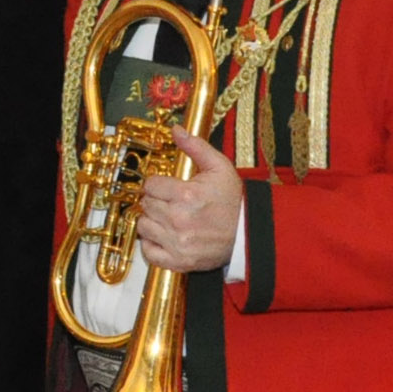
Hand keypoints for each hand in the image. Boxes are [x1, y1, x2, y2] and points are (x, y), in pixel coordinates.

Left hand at [136, 127, 241, 273]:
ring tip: (167, 218)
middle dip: (155, 201)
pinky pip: (149, 252)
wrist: (249, 233)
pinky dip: (152, 245)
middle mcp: (178, 219)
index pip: (150, 185)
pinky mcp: (179, 262)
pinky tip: (164, 236)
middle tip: (170, 202)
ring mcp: (178, 243)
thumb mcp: (220, 168)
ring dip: (151, 221)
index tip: (166, 187)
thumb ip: (196, 147)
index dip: (157, 184)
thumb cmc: (234, 200)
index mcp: (187, 195)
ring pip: (143, 226)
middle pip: (145, 205)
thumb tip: (176, 129)